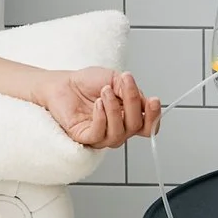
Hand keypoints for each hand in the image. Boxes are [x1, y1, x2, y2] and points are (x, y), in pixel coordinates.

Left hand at [37, 68, 160, 148]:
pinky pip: (99, 134)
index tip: (153, 100)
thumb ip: (131, 91)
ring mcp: (102, 135)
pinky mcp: (86, 138)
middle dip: (133, 103)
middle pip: (136, 127)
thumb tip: (143, 101)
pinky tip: (98, 103)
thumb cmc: (87, 82)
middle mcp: (118, 128)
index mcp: (128, 116)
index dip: (154, 116)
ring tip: (105, 92)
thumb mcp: (116, 79)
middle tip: (125, 84)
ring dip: (114, 109)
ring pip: (118, 133)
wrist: (63, 83)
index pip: (148, 126)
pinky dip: (101, 117)